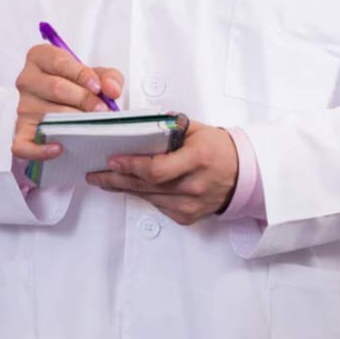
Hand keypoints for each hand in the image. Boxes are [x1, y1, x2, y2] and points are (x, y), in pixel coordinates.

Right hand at [11, 43, 124, 163]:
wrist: (59, 105)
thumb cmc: (76, 86)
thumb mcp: (94, 75)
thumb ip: (108, 77)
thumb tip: (111, 90)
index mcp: (40, 58)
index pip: (58, 62)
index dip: (81, 74)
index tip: (97, 87)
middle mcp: (27, 80)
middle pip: (55, 88)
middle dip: (84, 100)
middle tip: (101, 111)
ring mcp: (22, 107)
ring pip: (47, 115)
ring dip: (73, 124)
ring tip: (91, 127)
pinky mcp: (20, 131)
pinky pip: (23, 144)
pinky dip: (40, 149)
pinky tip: (59, 149)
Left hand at [84, 120, 238, 225]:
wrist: (245, 175)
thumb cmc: (220, 150)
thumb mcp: (197, 129)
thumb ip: (169, 125)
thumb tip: (141, 122)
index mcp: (197, 160)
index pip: (156, 169)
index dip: (131, 166)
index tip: (112, 160)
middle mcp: (193, 185)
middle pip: (145, 186)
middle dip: (115, 179)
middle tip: (95, 174)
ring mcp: (190, 204)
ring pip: (147, 197)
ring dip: (123, 189)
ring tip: (104, 180)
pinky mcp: (187, 216)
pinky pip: (157, 206)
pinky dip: (143, 195)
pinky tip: (128, 188)